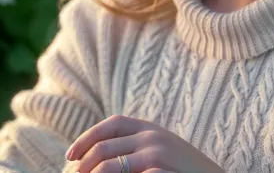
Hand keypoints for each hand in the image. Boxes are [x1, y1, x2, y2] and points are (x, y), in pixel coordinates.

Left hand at [66, 114, 225, 172]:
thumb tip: (99, 153)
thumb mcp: (161, 148)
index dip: (87, 137)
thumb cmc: (184, 169)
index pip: (112, 124)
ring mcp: (157, 157)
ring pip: (109, 167)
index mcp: (150, 127)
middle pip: (104, 148)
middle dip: (82, 165)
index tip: (70, 155)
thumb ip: (137, 145)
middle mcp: (152, 137)